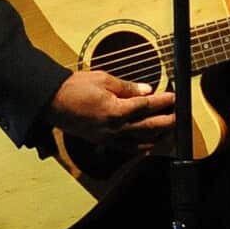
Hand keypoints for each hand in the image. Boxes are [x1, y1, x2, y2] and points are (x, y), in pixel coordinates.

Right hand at [43, 69, 175, 152]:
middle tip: (177, 115)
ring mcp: (109, 138)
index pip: (147, 106)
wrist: (52, 102)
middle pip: (149, 128)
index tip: (173, 97)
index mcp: (116, 110)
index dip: (163, 102)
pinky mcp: (103, 142)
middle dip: (167, 122)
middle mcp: (115, 128)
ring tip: (168, 131)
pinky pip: (127, 148)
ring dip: (157, 138)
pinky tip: (148, 143)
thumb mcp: (104, 79)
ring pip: (140, 143)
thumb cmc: (75, 88)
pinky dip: (141, 147)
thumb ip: (128, 87)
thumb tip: (147, 90)